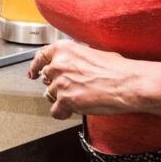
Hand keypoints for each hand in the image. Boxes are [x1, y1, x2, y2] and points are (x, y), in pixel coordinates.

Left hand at [27, 39, 160, 119]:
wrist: (127, 83)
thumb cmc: (117, 69)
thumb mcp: (93, 52)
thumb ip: (76, 57)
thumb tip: (73, 63)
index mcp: (64, 49)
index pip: (40, 57)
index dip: (35, 66)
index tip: (33, 72)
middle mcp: (59, 64)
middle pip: (45, 78)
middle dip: (55, 84)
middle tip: (69, 88)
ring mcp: (60, 83)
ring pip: (49, 95)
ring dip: (61, 98)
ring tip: (78, 98)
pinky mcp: (65, 100)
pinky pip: (55, 111)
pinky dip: (62, 113)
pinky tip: (72, 111)